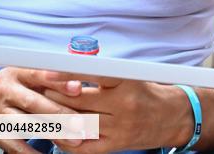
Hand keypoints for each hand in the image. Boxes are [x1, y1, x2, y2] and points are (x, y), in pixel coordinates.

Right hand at [0, 67, 79, 153]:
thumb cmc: (3, 84)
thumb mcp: (20, 74)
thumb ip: (46, 79)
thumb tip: (78, 83)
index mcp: (17, 74)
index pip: (38, 75)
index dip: (58, 82)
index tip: (78, 89)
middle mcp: (6, 92)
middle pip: (35, 103)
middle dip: (60, 114)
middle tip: (82, 123)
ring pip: (26, 125)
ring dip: (51, 134)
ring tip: (73, 141)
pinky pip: (13, 144)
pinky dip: (29, 151)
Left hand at [44, 75, 192, 153]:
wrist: (173, 117)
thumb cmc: (147, 92)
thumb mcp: (131, 76)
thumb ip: (102, 74)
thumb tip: (70, 67)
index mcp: (128, 83)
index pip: (94, 74)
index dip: (68, 73)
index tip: (46, 72)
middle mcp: (124, 105)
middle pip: (78, 102)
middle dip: (55, 95)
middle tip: (40, 90)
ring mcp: (120, 127)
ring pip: (77, 124)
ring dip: (56, 118)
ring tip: (43, 111)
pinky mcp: (116, 145)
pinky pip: (84, 147)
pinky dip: (67, 140)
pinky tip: (57, 133)